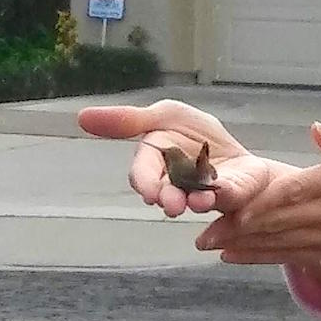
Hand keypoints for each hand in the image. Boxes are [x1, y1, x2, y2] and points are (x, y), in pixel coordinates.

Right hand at [78, 99, 297, 216]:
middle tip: (171, 205)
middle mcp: (179, 184)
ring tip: (199, 201)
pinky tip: (223, 190)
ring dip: (196, 201)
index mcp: (158, 164)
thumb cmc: (197, 135)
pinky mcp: (234, 192)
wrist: (238, 151)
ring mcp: (206, 191)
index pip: (144, 175)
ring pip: (197, 199)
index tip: (148, 191)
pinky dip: (227, 193)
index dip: (144, 183)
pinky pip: (230, 194)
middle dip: (169, 198)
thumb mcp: (165, 115)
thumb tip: (82, 117)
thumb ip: (129, 121)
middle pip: (168, 192)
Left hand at [197, 123, 320, 279]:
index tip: (226, 208)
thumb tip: (315, 129)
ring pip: (281, 246)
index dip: (254, 205)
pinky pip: (295, 259)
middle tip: (204, 236)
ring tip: (216, 250)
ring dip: (246, 249)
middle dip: (238, 232)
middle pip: (276, 226)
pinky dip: (267, 259)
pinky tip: (246, 258)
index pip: (289, 195)